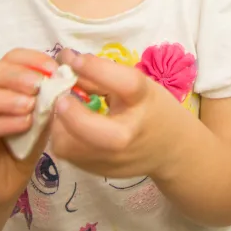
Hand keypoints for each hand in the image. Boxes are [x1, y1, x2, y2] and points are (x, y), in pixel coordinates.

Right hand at [0, 49, 54, 208]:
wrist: (1, 189)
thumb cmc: (19, 149)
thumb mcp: (39, 121)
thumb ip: (46, 102)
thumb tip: (63, 82)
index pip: (2, 60)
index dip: (27, 59)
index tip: (52, 69)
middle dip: (10, 74)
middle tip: (37, 85)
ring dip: (1, 98)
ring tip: (29, 106)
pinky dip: (0, 124)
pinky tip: (24, 124)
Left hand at [49, 52, 190, 180]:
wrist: (171, 151)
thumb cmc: (153, 110)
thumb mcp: (137, 86)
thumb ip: (102, 75)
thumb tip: (65, 59)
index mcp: (144, 104)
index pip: (124, 83)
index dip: (95, 68)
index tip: (74, 59)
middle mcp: (128, 135)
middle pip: (89, 129)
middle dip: (69, 112)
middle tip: (61, 97)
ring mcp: (111, 158)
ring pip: (68, 146)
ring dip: (59, 124)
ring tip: (64, 110)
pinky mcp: (97, 172)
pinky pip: (67, 154)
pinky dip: (63, 136)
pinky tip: (69, 125)